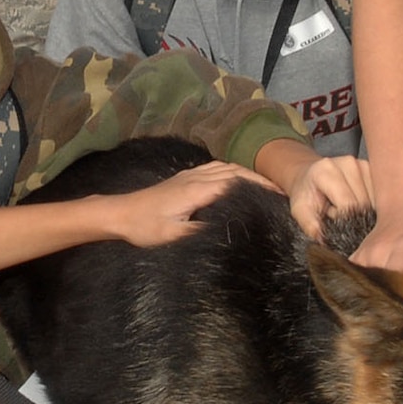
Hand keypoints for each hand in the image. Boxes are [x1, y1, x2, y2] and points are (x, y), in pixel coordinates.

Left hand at [109, 161, 270, 246]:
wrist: (121, 213)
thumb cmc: (145, 227)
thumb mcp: (174, 236)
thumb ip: (202, 232)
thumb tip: (229, 230)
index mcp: (197, 190)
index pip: (237, 182)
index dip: (260, 187)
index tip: (280, 196)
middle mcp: (196, 177)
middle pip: (236, 172)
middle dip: (260, 180)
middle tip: (281, 192)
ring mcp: (190, 175)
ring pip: (226, 167)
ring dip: (248, 174)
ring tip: (266, 187)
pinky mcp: (184, 178)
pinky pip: (215, 168)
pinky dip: (233, 172)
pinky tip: (238, 180)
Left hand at [284, 154, 372, 238]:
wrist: (309, 176)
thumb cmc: (306, 194)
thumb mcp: (300, 211)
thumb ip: (311, 226)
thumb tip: (326, 241)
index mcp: (326, 170)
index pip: (347, 204)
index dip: (343, 220)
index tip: (335, 224)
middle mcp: (347, 163)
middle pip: (363, 203)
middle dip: (353, 217)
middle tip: (337, 215)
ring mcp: (362, 164)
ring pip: (373, 201)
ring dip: (363, 212)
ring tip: (346, 208)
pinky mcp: (373, 169)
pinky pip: (378, 196)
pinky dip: (370, 206)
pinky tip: (357, 204)